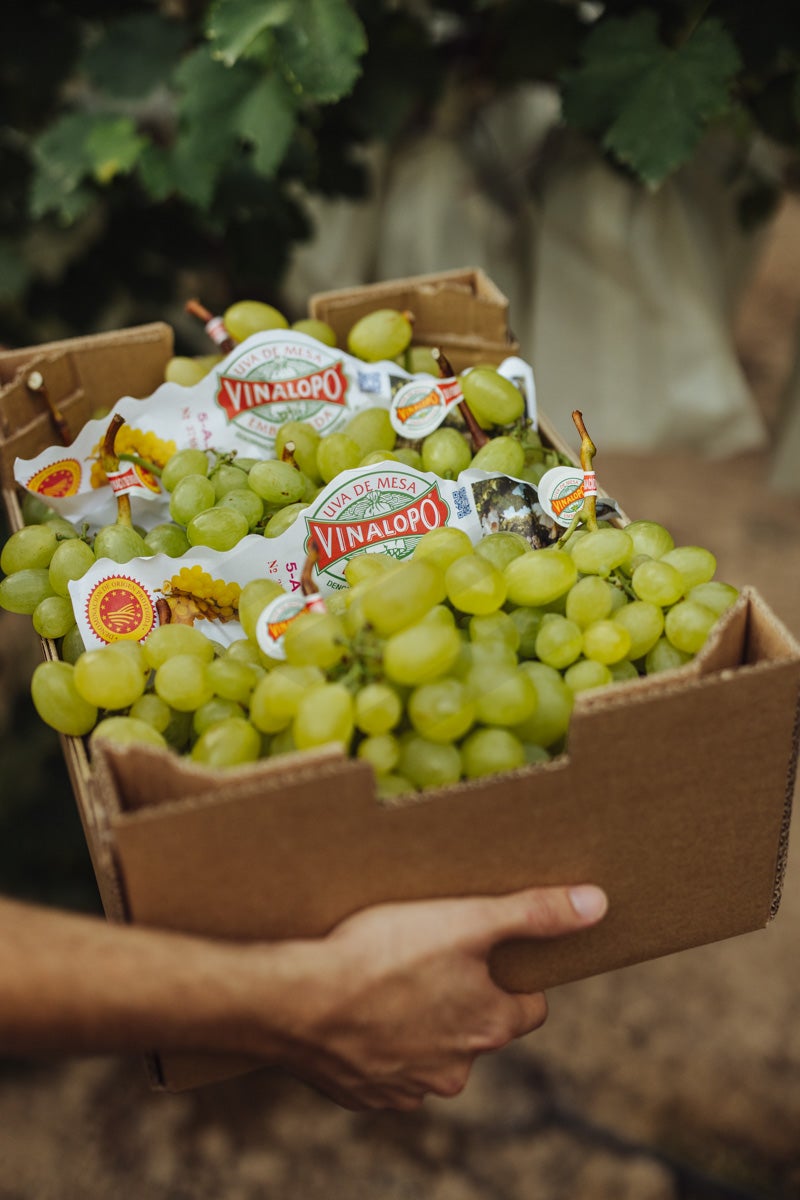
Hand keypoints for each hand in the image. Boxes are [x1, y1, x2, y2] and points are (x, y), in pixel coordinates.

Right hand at [276, 884, 607, 1110]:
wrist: (294, 1002)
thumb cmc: (382, 953)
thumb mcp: (466, 920)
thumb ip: (534, 914)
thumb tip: (599, 904)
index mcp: (488, 1027)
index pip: (529, 1007)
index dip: (514, 976)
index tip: (489, 952)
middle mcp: (457, 1069)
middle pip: (477, 1029)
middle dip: (461, 998)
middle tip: (428, 956)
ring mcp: (408, 1087)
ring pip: (430, 1050)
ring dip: (418, 1022)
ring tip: (385, 977)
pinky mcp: (364, 1094)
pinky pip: (384, 1067)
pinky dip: (377, 1043)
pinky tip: (356, 1008)